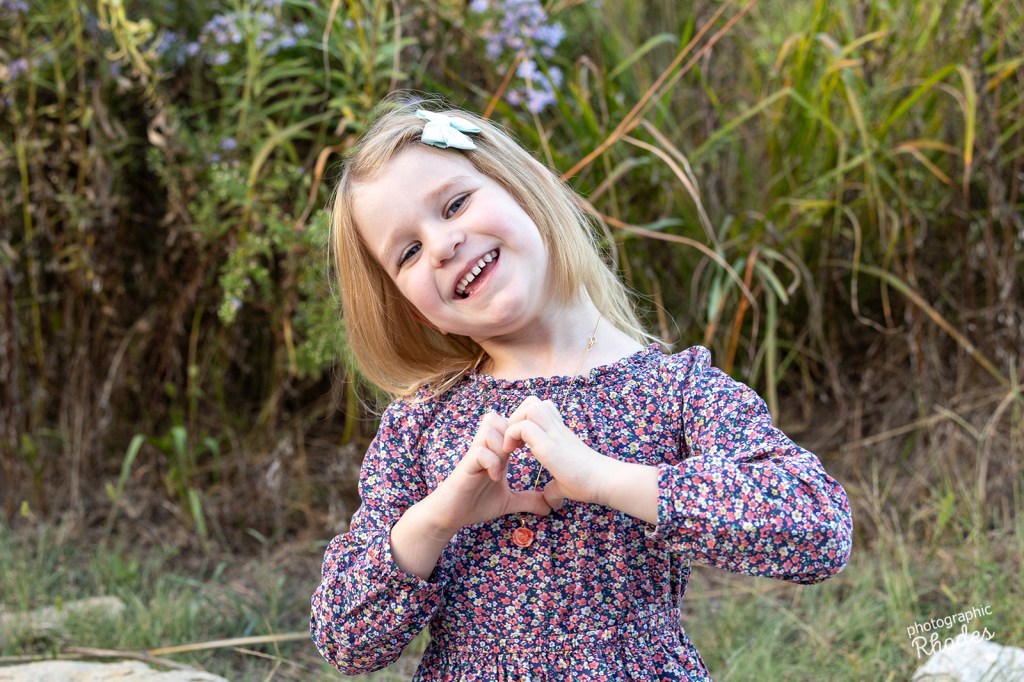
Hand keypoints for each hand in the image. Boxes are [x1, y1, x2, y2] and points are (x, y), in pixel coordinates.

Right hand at [425, 411, 552, 533]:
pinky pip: (480, 452)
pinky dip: (491, 462)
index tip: (532, 448)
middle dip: (512, 432)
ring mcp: (474, 455)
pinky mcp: (466, 467)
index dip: (522, 430)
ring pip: (489, 429)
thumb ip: (528, 499)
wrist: (450, 515)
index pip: (509, 424)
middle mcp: (485, 449)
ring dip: (501, 444)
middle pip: (498, 418)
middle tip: (521, 451)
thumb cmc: (476, 503)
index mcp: (497, 452)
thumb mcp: (509, 501)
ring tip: (507, 464)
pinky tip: (496, 477)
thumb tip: (549, 506)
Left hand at [502, 396, 609, 510]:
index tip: (520, 441)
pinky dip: (512, 436)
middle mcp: (556, 429)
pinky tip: (513, 452)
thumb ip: (555, 488)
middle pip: (533, 401)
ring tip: (514, 444)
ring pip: (529, 407)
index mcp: (560, 433)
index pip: (541, 407)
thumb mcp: (565, 484)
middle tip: (515, 440)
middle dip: (517, 416)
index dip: (525, 418)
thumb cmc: (588, 482)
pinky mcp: (549, 446)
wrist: (605, 482)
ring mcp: (554, 434)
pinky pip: (523, 428)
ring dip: (515, 422)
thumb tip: (550, 501)